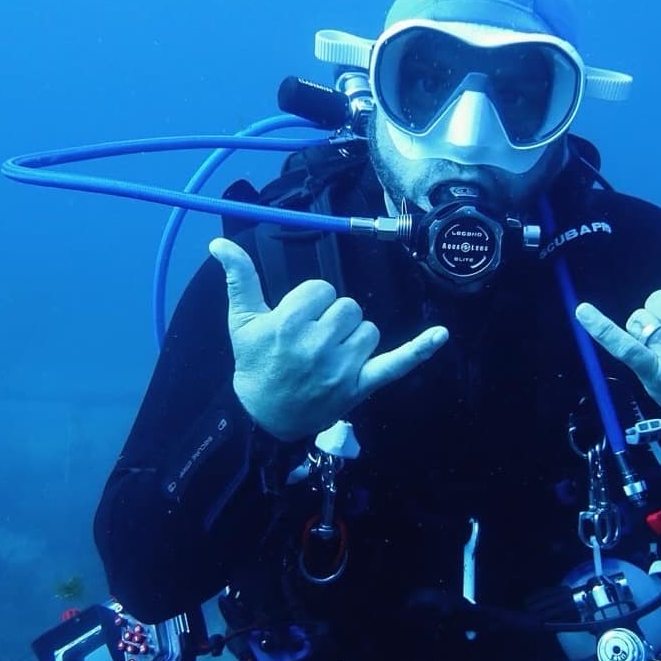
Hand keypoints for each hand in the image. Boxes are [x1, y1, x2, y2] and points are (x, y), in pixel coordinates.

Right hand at [209, 238, 448, 442]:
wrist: (263, 417)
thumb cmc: (255, 365)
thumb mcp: (241, 321)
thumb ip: (239, 278)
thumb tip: (219, 243)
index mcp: (289, 324)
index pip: (322, 290)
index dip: (311, 302)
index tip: (297, 320)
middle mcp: (318, 346)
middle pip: (348, 307)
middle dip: (332, 318)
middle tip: (312, 339)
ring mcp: (342, 368)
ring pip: (368, 329)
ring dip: (354, 337)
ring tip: (330, 354)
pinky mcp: (361, 387)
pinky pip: (397, 364)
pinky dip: (420, 349)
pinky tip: (441, 334)